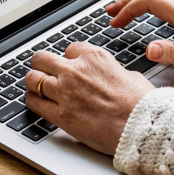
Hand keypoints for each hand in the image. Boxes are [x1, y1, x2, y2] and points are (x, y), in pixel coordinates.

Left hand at [23, 42, 153, 153]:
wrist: (141, 126)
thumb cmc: (140, 103)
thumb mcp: (128, 75)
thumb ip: (111, 71)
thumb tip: (109, 75)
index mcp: (94, 57)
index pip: (70, 49)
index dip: (69, 58)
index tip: (69, 64)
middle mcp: (75, 71)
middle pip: (42, 58)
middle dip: (42, 64)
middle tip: (42, 70)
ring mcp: (65, 92)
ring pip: (32, 79)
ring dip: (33, 81)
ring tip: (34, 85)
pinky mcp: (61, 115)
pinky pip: (34, 102)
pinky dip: (32, 100)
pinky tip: (36, 101)